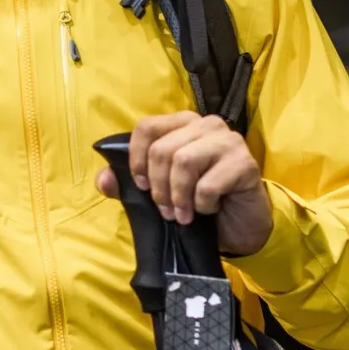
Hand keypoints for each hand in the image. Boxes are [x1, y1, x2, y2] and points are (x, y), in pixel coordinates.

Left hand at [94, 112, 272, 255]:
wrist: (241, 225)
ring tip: (183, 215)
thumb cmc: (199, 202)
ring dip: (178, 196)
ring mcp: (228, 140)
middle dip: (158, 187)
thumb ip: (128, 185)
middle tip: (166, 211)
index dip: (136, 159)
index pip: (146, 127)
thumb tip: (103, 180)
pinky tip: (209, 209)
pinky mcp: (245, 163)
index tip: (140, 186)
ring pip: (184, 161)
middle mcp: (206, 125)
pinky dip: (202, 204)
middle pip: (163, 149)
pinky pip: (208, 185)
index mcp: (182, 124)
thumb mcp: (160, 193)